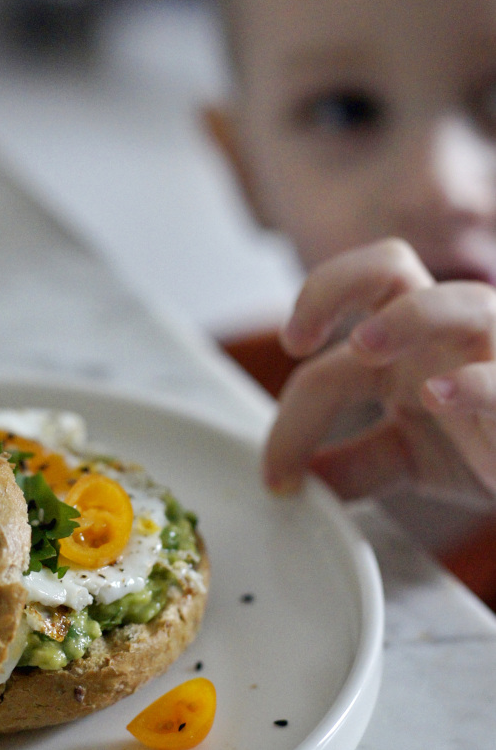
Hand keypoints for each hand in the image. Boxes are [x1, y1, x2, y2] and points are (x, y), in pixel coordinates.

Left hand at [263, 238, 495, 506]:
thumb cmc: (487, 444)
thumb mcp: (407, 455)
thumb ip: (352, 463)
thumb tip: (292, 484)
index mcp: (401, 345)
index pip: (330, 359)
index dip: (291, 418)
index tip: (275, 477)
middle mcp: (440, 334)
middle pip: (385, 265)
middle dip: (330, 286)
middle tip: (294, 342)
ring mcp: (490, 351)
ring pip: (455, 301)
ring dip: (405, 318)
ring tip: (362, 348)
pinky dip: (470, 384)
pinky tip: (438, 398)